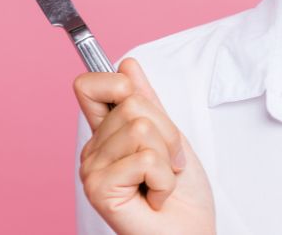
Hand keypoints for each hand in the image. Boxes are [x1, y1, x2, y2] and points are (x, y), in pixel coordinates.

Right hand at [75, 57, 215, 234]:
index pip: (92, 85)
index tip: (141, 103)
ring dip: (168, 157)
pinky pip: (144, 158)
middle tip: (167, 164)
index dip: (120, 84)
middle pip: (132, 104)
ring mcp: (91, 170)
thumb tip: (127, 63)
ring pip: (141, 128)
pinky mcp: (99, 188)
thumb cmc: (183, 196)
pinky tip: (156, 197)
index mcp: (105, 136)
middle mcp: (92, 151)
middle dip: (167, 133)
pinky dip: (163, 178)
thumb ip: (148, 102)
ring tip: (162, 182)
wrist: (190, 234)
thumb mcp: (170, 138)